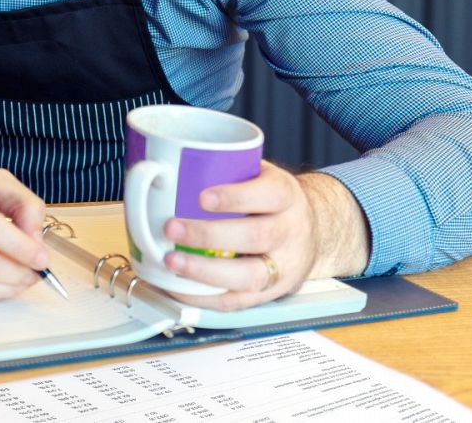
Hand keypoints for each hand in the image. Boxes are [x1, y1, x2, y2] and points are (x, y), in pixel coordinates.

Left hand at [158, 163, 369, 310]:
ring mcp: (283, 266)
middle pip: (256, 237)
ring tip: (172, 262)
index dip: (236, 197)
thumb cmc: (270, 201)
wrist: (309, 231)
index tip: (202, 196)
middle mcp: (290, 231)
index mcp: (285, 195)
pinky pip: (237, 302)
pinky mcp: (270, 293)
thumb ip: (224, 171)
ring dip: (204, 271)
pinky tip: (179, 287)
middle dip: (209, 236)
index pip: (268, 194)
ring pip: (248, 276)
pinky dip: (204, 298)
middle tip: (172, 228)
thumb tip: (162, 168)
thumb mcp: (258, 175)